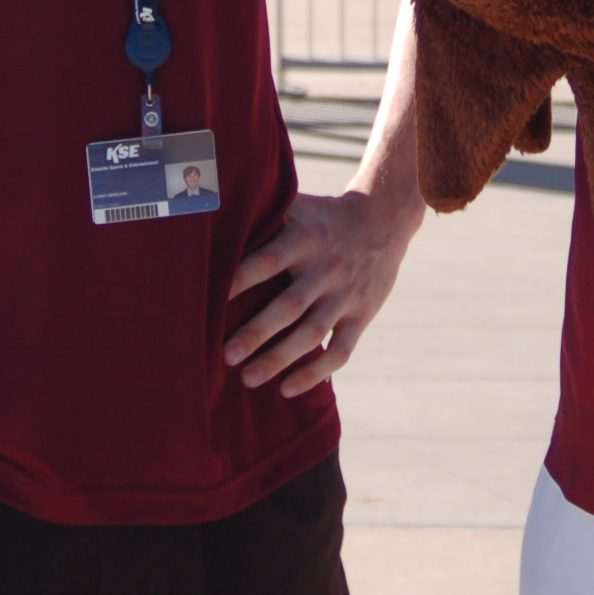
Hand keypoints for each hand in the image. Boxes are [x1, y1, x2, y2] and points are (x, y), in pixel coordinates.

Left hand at [223, 189, 417, 396]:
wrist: (383, 220)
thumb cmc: (322, 216)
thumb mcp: (297, 205)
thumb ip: (262, 211)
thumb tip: (210, 213)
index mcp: (305, 238)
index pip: (269, 260)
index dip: (242, 279)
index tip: (211, 300)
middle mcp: (326, 268)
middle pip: (289, 306)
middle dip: (257, 332)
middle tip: (226, 356)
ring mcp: (345, 295)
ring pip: (312, 333)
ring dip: (280, 359)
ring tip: (248, 379)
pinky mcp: (361, 315)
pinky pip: (340, 350)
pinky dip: (315, 373)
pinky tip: (287, 389)